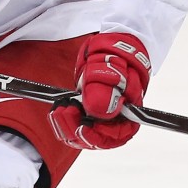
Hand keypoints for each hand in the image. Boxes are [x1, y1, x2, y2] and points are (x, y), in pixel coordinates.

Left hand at [48, 33, 150, 149]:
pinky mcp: (85, 113)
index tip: (82, 127)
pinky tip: (58, 108)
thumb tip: (100, 110)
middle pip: (96, 139)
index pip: (116, 135)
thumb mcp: (113, 66)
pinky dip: (63, 121)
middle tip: (66, 111)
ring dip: (67, 126)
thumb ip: (107, 86)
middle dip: (76, 130)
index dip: (98, 136)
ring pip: (82, 135)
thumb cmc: (118, 56)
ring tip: (60, 108)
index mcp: (129, 112)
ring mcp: (99, 118)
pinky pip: (73, 126)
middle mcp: (114, 120)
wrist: (111, 48)